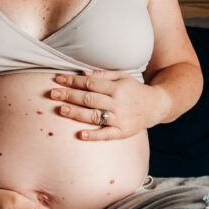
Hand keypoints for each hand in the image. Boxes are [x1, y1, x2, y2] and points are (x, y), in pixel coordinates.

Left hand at [49, 70, 165, 140]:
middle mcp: (117, 103)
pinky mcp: (122, 132)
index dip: (73, 81)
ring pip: (95, 115)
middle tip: (52, 93)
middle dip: (69, 95)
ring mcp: (120, 118)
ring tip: (61, 109)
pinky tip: (80, 135)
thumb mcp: (123, 76)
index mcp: (117, 87)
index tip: (58, 79)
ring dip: (77, 113)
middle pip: (89, 99)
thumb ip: (103, 75)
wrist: (156, 106)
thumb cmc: (135, 90)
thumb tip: (83, 73)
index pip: (90, 83)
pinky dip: (93, 135)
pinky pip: (106, 134)